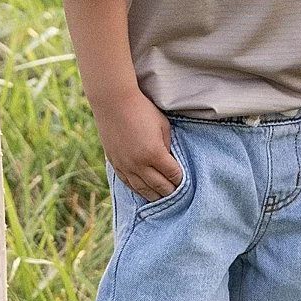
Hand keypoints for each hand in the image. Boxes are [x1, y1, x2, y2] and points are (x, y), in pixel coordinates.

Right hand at [95, 85, 184, 202]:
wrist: (113, 102)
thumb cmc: (142, 110)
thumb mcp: (163, 125)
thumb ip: (168, 146)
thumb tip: (171, 161)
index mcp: (154, 153)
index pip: (173, 175)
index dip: (181, 180)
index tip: (186, 183)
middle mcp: (139, 164)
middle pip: (159, 186)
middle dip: (171, 192)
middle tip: (179, 195)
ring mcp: (126, 166)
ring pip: (143, 189)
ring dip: (155, 196)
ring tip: (163, 199)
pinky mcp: (115, 164)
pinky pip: (128, 184)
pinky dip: (138, 190)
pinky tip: (145, 193)